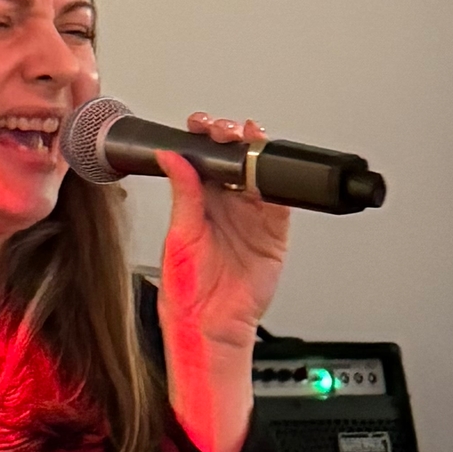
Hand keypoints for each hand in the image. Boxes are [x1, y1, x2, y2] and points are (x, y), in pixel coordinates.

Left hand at [157, 114, 291, 451]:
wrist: (210, 327)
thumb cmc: (186, 293)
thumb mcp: (179, 237)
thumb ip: (183, 194)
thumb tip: (171, 157)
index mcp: (197, 202)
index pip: (203, 159)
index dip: (205, 138)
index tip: (202, 124)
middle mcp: (225, 206)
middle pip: (234, 160)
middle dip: (232, 138)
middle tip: (228, 130)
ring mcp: (250, 217)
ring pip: (259, 174)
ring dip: (256, 154)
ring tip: (250, 139)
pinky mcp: (272, 233)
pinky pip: (281, 203)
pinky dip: (281, 185)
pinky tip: (271, 172)